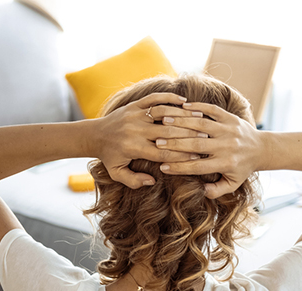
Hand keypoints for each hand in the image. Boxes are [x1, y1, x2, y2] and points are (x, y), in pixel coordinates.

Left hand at [90, 92, 207, 188]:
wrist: (94, 135)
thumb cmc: (109, 156)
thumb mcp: (117, 173)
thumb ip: (133, 180)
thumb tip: (152, 181)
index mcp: (133, 148)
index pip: (163, 153)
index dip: (181, 156)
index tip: (197, 157)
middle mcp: (135, 130)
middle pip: (168, 132)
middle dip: (188, 135)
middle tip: (206, 137)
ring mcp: (135, 115)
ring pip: (164, 112)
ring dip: (183, 115)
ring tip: (200, 118)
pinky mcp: (134, 104)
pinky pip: (155, 98)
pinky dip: (170, 97)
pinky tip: (184, 101)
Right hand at [154, 101, 265, 198]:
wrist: (262, 149)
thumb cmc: (242, 168)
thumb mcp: (232, 184)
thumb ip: (216, 190)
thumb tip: (200, 192)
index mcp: (226, 163)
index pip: (197, 166)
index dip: (179, 167)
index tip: (162, 167)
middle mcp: (227, 146)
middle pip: (196, 144)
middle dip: (175, 143)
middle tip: (157, 142)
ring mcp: (229, 130)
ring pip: (201, 125)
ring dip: (181, 122)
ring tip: (164, 121)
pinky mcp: (231, 117)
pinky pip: (212, 110)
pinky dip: (198, 107)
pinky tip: (183, 106)